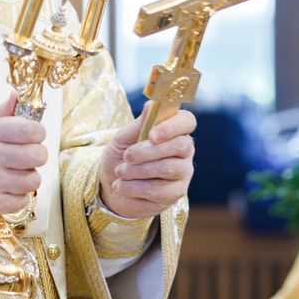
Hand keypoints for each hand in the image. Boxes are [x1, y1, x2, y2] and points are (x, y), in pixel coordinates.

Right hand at [0, 91, 47, 219]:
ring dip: (28, 176)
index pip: (29, 130)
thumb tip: (19, 95)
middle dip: (37, 153)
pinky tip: (6, 187)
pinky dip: (19, 194)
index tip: (34, 134)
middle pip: (37, 155)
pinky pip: (23, 200)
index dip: (38, 132)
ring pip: (33, 180)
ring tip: (15, 172)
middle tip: (27, 154)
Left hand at [98, 103, 194, 219]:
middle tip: (127, 157)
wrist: (111, 186)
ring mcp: (183, 173)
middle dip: (148, 151)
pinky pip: (159, 190)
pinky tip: (122, 186)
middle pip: (180, 146)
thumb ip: (138, 125)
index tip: (152, 135)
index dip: (172, 126)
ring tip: (120, 172)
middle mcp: (184, 151)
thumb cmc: (121, 157)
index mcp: (174, 131)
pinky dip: (135, 187)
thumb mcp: (123, 138)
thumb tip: (151, 105)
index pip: (187, 122)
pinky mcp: (176, 194)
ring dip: (137, 171)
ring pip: (168, 168)